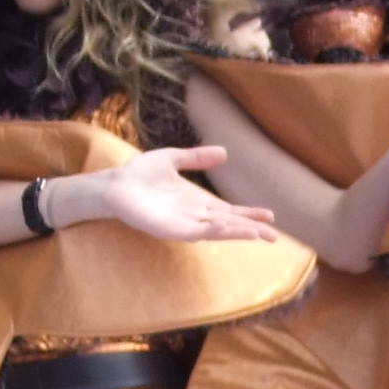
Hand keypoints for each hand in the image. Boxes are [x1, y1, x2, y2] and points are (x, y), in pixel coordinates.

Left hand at [99, 146, 280, 244]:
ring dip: (236, 232)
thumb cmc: (139, 174)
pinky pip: (194, 233)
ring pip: (215, 231)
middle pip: (228, 225)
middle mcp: (193, 216)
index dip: (249, 214)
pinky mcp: (169, 230)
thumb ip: (197, 158)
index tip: (270, 215)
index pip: (229, 211)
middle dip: (251, 229)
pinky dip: (210, 232)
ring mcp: (182, 224)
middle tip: (274, 235)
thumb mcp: (172, 159)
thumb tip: (225, 153)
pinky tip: (224, 228)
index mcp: (197, 202)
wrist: (114, 184)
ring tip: (257, 234)